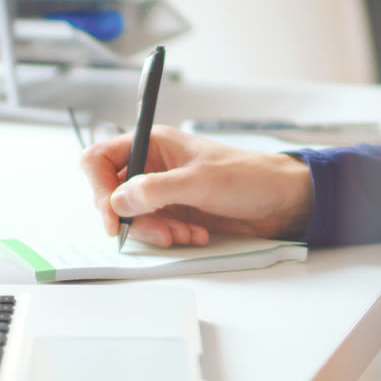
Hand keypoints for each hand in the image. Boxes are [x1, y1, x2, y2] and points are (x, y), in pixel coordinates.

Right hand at [81, 125, 313, 247]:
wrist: (281, 201)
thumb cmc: (248, 176)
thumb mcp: (201, 181)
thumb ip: (157, 190)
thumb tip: (119, 200)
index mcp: (152, 143)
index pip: (100, 160)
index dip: (99, 188)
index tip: (112, 217)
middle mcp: (152, 166)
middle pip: (113, 195)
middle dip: (134, 218)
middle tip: (160, 232)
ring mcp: (162, 191)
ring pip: (133, 217)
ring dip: (156, 231)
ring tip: (186, 233)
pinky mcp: (174, 213)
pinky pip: (154, 230)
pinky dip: (170, 237)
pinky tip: (196, 234)